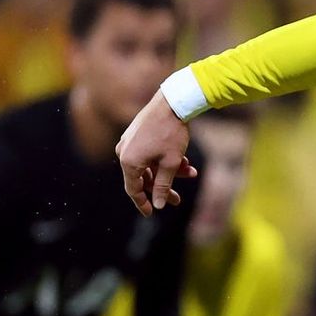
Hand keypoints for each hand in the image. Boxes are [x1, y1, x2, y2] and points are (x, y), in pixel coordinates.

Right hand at [117, 91, 197, 214]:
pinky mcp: (137, 134)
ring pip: (150, 165)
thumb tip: (159, 205)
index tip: (152, 213)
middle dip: (163, 188)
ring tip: (191, 172)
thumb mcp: (171, 164)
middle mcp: (124, 152)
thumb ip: (163, 186)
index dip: (143, 203)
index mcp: (128, 162)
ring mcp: (130, 142)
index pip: (133, 189)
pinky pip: (150, 154)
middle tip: (178, 200)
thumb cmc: (171, 134)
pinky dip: (165, 159)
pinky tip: (185, 161)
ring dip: (169, 172)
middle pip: (143, 178)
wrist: (173, 102)